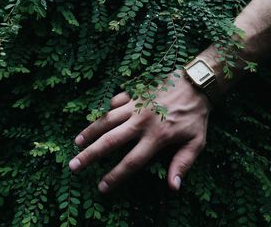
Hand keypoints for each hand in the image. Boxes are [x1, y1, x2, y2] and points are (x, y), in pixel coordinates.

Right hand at [68, 69, 210, 192]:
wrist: (196, 83)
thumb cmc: (196, 114)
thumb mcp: (196, 141)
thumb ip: (183, 163)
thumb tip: (173, 187)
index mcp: (156, 137)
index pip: (131, 162)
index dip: (115, 176)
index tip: (102, 187)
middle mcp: (141, 122)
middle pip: (110, 141)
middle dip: (90, 155)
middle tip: (74, 165)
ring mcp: (136, 106)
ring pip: (107, 120)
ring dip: (90, 131)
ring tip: (77, 142)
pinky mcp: (135, 93)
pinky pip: (115, 101)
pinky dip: (107, 109)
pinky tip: (99, 116)